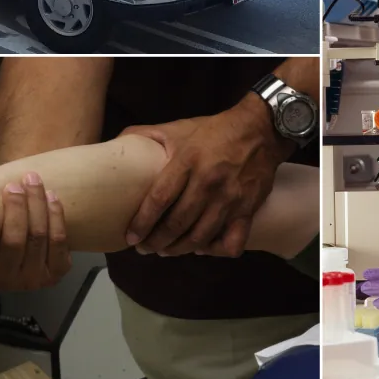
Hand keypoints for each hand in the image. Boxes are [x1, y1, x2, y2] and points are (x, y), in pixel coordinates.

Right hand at [0, 161, 69, 290]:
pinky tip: (52, 198)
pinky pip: (58, 243)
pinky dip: (56, 217)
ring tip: (34, 182)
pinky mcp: (54, 274)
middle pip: (13, 244)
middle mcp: (1, 281)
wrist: (29, 239)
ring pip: (37, 239)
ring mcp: (29, 280)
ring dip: (37, 207)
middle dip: (15, 211)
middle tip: (15, 186)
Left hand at [122, 94, 288, 256]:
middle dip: (156, 242)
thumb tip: (116, 143)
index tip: (131, 237)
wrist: (262, 129)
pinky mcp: (248, 209)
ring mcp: (230, 198)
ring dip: (179, 249)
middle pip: (177, 224)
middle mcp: (208, 182)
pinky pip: (231, 241)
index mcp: (188, 161)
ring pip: (200, 237)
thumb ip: (147, 134)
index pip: (159, 200)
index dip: (142, 223)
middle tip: (145, 248)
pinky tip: (203, 247)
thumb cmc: (216, 130)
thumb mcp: (180, 127)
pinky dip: (215, 250)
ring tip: (166, 251)